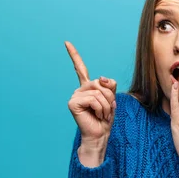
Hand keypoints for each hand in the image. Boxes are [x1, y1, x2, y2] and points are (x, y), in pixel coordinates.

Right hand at [65, 41, 116, 163]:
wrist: (100, 134)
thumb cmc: (105, 118)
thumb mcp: (112, 98)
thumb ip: (109, 85)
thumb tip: (100, 78)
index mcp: (87, 87)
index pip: (80, 68)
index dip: (73, 55)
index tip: (66, 42)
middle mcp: (79, 89)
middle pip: (99, 83)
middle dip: (109, 97)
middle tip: (106, 110)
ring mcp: (75, 95)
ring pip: (98, 92)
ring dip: (106, 105)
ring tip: (101, 114)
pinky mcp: (73, 103)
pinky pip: (93, 99)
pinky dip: (100, 108)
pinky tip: (96, 115)